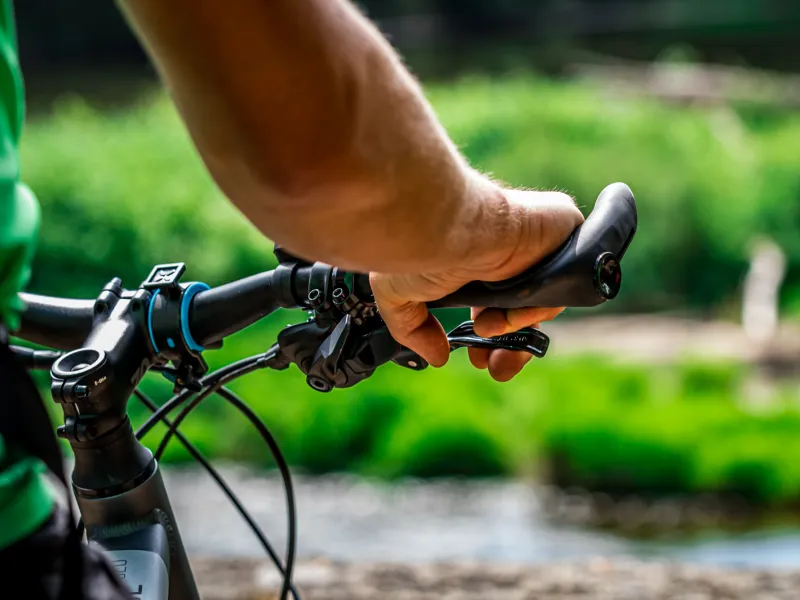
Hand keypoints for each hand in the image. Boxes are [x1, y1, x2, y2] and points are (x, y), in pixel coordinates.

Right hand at [370, 184, 583, 380]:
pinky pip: (562, 285)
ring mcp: (539, 242)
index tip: (479, 361)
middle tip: (496, 368)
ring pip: (544, 303)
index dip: (492, 339)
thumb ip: (410, 327)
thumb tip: (434, 358)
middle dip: (512, 349)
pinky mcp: (563, 230)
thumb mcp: (396, 292)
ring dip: (515, 328)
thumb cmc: (420, 248)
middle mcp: (511, 253)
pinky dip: (535, 309)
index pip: (498, 306)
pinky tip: (506, 313)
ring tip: (488, 328)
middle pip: (528, 312)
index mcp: (478, 262)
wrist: (444, 226)